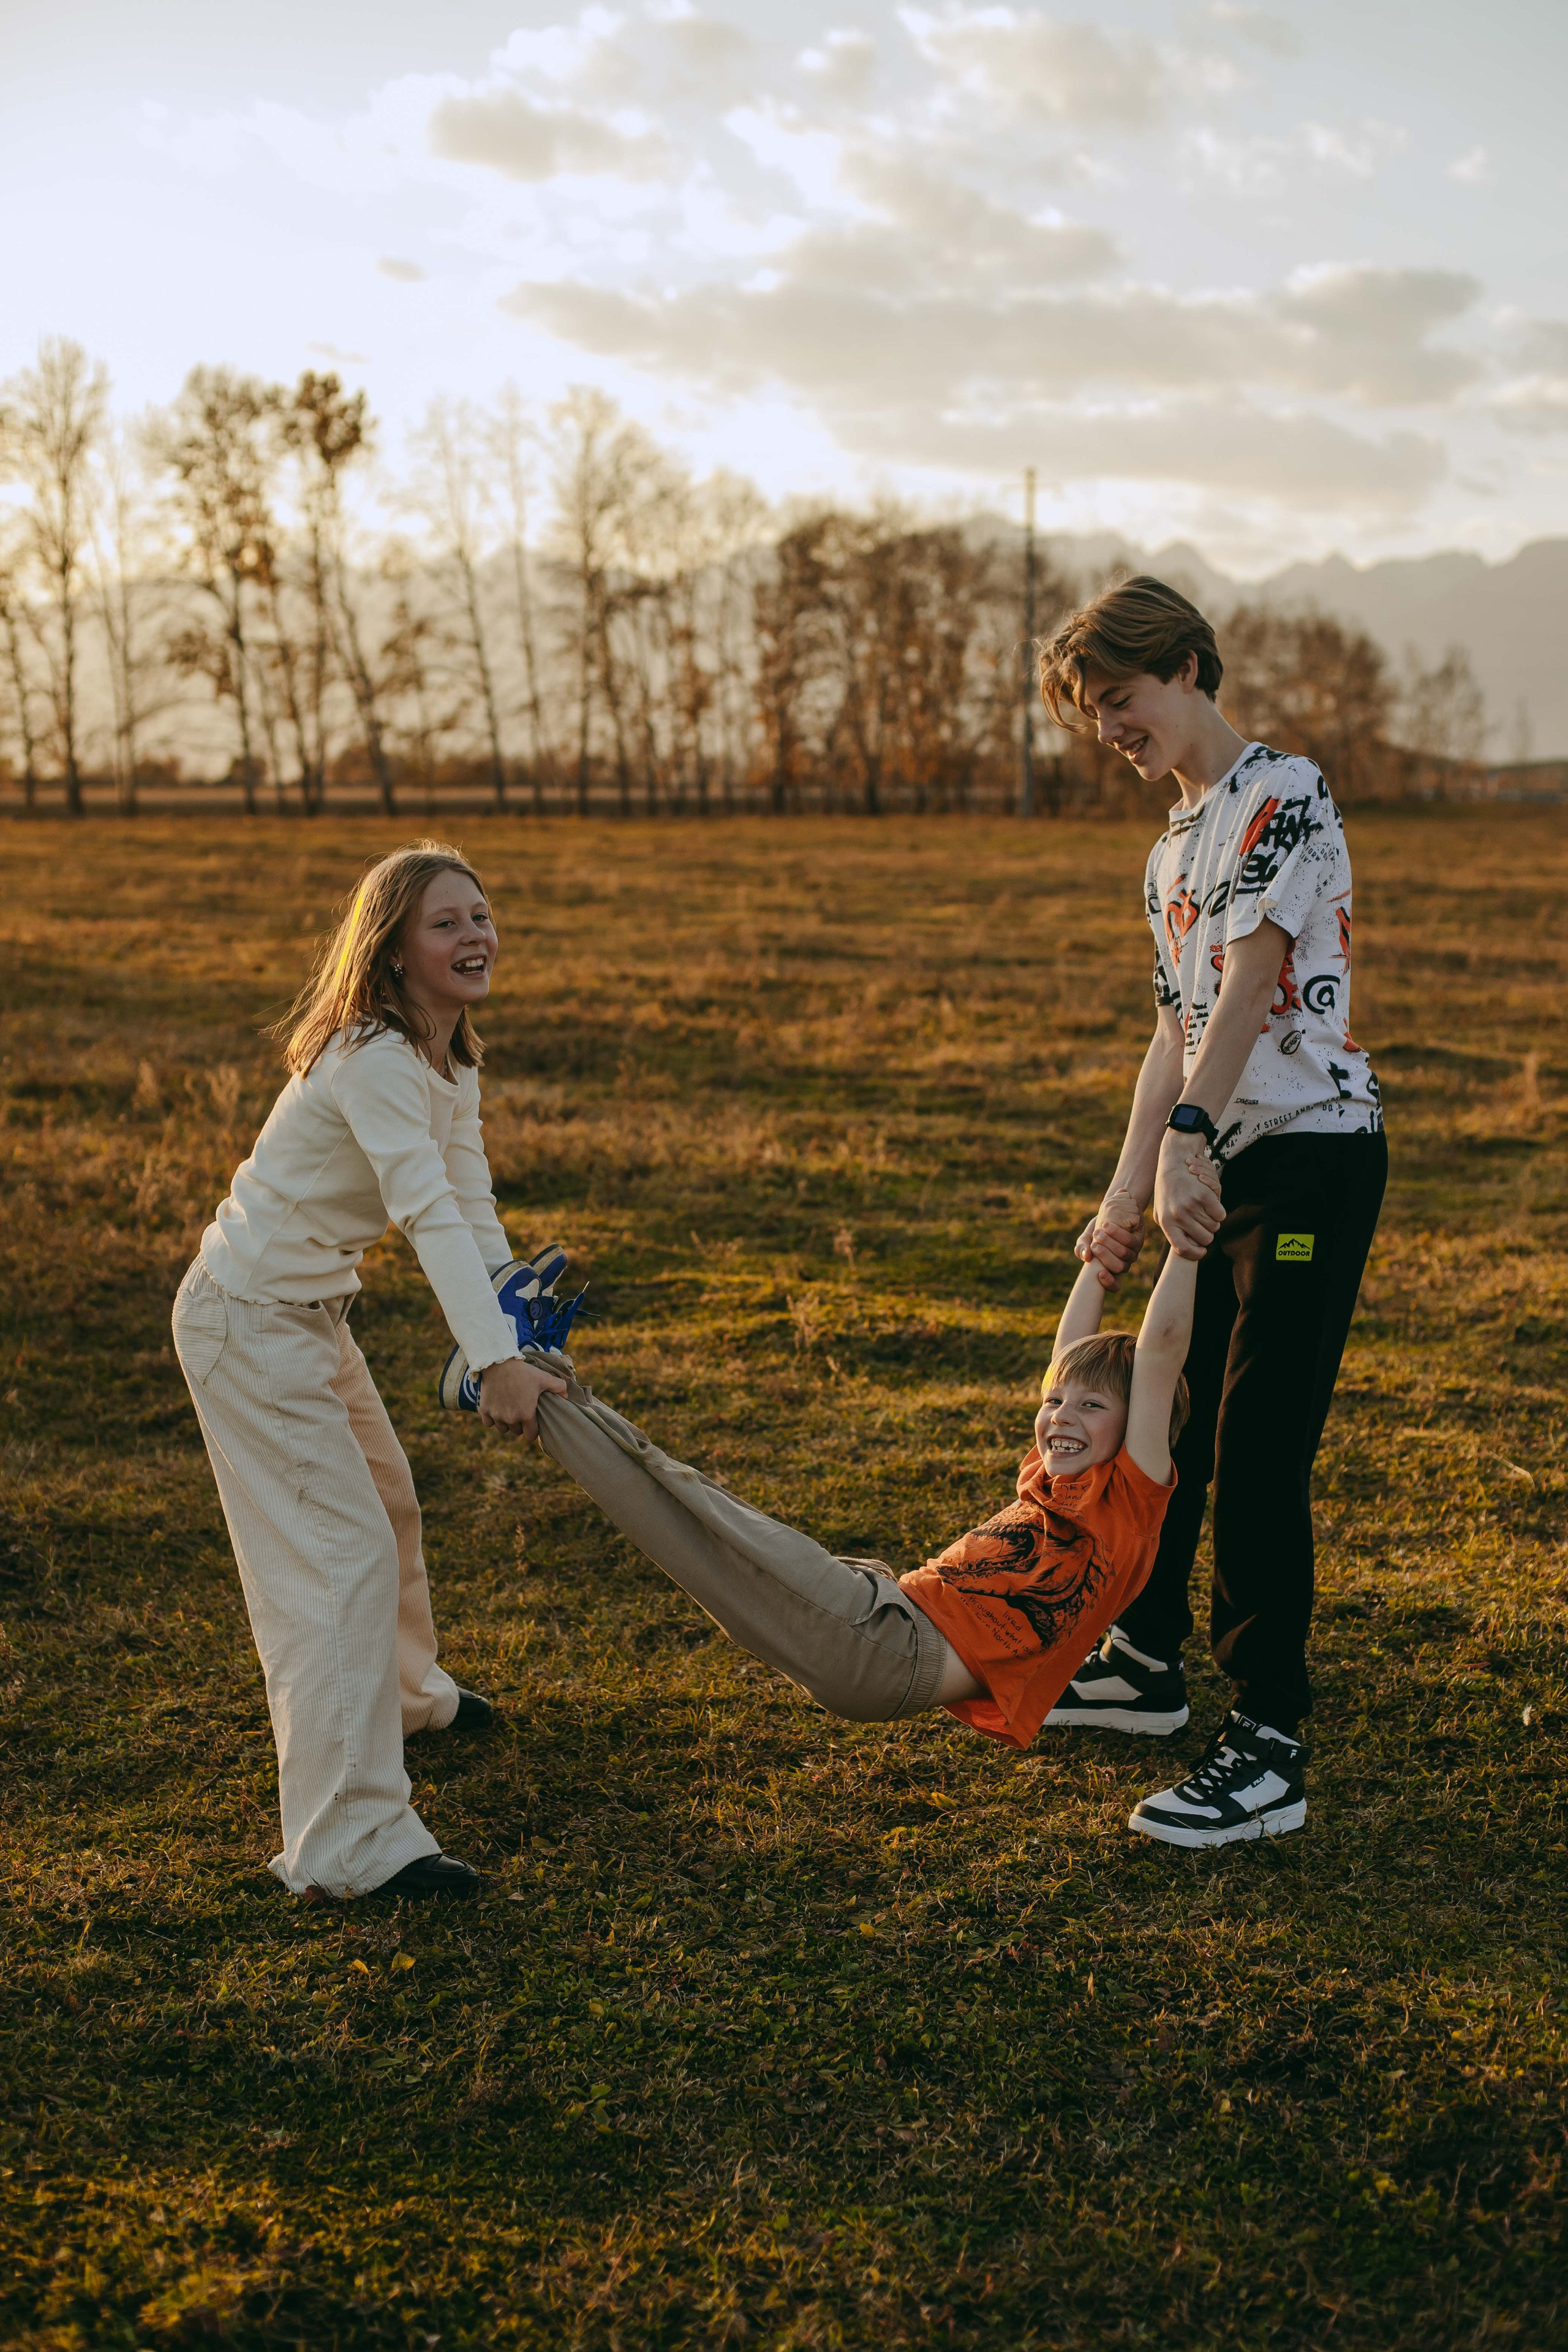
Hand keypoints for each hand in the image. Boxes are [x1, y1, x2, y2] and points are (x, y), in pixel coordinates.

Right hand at [476, 1355, 567, 1438]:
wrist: (499, 1363)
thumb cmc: (524, 1372)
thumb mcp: (544, 1378)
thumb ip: (559, 1387)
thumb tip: (566, 1396)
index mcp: (526, 1414)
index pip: (530, 1435)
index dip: (533, 1430)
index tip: (532, 1422)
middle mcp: (511, 1418)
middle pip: (516, 1432)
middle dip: (520, 1425)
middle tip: (521, 1413)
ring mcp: (497, 1415)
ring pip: (503, 1429)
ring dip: (506, 1423)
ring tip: (509, 1411)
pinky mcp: (485, 1410)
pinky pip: (489, 1423)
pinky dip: (492, 1419)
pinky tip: (497, 1410)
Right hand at [1074, 1185, 1145, 1289]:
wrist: (1112, 1211)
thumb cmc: (1097, 1229)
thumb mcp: (1086, 1238)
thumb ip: (1081, 1248)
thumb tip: (1086, 1257)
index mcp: (1109, 1270)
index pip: (1114, 1286)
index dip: (1109, 1283)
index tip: (1100, 1274)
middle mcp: (1123, 1264)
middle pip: (1119, 1268)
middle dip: (1105, 1256)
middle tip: (1094, 1244)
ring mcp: (1131, 1254)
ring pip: (1124, 1254)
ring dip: (1109, 1243)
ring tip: (1098, 1232)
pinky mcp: (1138, 1241)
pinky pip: (1129, 1240)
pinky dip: (1116, 1233)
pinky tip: (1106, 1225)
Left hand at [1153, 1134, 1225, 1259]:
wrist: (1173, 1163)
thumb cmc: (1167, 1190)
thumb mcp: (1161, 1211)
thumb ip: (1171, 1230)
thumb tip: (1185, 1249)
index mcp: (1166, 1223)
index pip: (1183, 1249)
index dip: (1196, 1254)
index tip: (1202, 1251)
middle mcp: (1177, 1216)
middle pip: (1205, 1239)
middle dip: (1208, 1233)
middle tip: (1204, 1224)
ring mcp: (1191, 1206)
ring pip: (1214, 1226)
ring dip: (1213, 1220)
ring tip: (1204, 1209)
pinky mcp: (1204, 1196)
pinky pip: (1220, 1214)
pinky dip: (1219, 1211)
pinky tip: (1211, 1202)